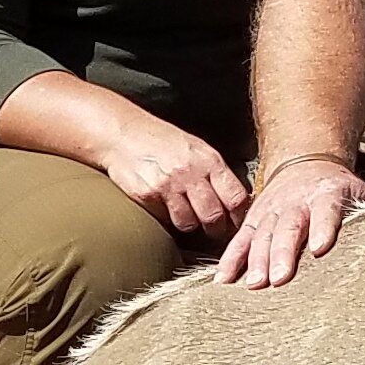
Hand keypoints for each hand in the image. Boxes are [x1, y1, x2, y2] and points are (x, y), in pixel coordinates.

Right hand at [99, 113, 251, 239]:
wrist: (125, 134)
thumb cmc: (163, 140)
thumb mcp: (197, 149)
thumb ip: (215, 173)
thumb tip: (234, 199)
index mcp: (209, 161)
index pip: (235, 197)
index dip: (238, 215)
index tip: (237, 222)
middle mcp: (190, 174)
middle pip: (213, 216)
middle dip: (217, 229)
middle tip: (215, 230)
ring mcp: (168, 186)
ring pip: (189, 223)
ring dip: (191, 225)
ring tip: (188, 218)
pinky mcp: (147, 196)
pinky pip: (164, 219)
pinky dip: (168, 219)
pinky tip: (166, 208)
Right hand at [218, 156, 364, 287]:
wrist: (306, 163)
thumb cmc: (337, 189)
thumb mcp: (359, 194)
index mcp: (326, 194)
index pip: (326, 210)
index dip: (324, 228)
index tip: (321, 248)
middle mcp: (296, 201)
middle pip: (289, 227)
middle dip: (283, 253)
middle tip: (280, 278)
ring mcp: (272, 209)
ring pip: (262, 234)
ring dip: (256, 260)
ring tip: (253, 285)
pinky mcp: (254, 219)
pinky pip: (240, 240)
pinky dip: (231, 260)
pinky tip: (224, 280)